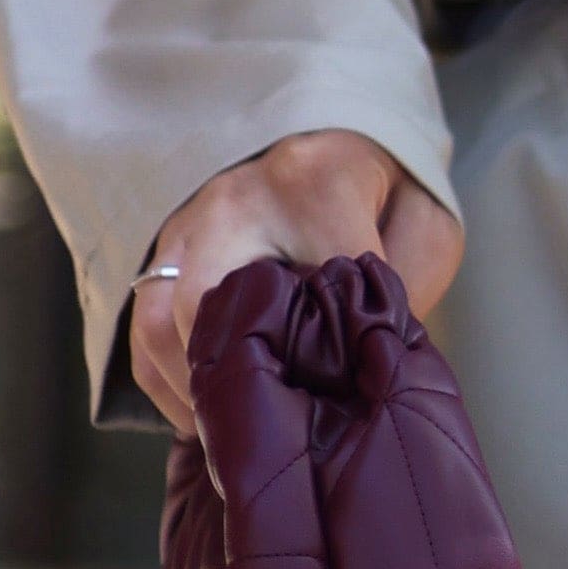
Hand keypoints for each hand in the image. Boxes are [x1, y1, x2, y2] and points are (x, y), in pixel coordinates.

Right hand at [128, 129, 463, 436]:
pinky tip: (202, 413)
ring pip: (161, 319)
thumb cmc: (383, 192)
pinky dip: (165, 379)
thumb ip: (410, 284)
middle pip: (208, 303)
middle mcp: (238, 198)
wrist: (335, 139)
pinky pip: (143, 323)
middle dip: (237, 381)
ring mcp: (191, 219)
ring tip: (232, 430)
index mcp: (314, 185)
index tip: (356, 392)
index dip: (339, 351)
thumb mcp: (424, 223)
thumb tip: (369, 358)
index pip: (321, 282)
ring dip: (191, 388)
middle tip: (274, 429)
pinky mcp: (166, 245)